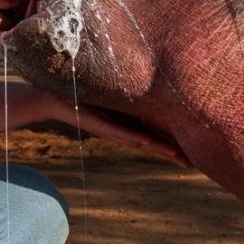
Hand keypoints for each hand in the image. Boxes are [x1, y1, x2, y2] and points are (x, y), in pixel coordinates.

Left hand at [37, 93, 190, 167]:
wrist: (51, 99)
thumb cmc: (79, 94)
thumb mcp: (107, 92)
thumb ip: (125, 91)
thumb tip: (141, 81)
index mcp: (124, 123)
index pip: (152, 135)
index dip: (170, 143)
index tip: (190, 152)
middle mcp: (119, 130)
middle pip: (150, 144)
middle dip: (171, 153)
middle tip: (192, 163)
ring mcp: (110, 128)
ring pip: (139, 141)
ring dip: (158, 149)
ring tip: (179, 156)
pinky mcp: (98, 124)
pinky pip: (119, 131)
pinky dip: (134, 136)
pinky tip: (148, 141)